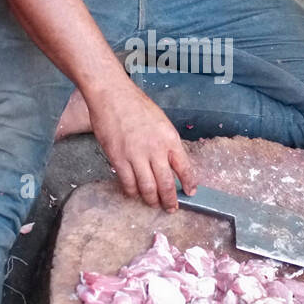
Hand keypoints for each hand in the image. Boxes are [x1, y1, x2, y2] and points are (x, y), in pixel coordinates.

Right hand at [87, 79, 196, 210]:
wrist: (112, 96)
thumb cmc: (136, 106)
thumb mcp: (161, 122)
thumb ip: (167, 143)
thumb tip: (172, 164)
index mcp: (170, 139)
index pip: (185, 168)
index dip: (189, 184)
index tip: (191, 193)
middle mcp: (156, 149)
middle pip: (166, 184)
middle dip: (170, 200)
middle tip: (171, 208)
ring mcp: (136, 155)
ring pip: (147, 188)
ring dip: (152, 200)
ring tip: (153, 203)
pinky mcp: (118, 159)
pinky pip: (128, 183)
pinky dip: (133, 192)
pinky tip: (135, 193)